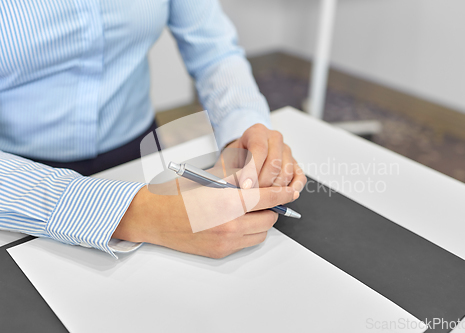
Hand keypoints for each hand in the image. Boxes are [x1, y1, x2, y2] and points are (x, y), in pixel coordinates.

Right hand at [114, 184, 298, 258]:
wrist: (152, 217)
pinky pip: (246, 242)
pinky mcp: (220, 252)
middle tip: (265, 198)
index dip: (283, 194)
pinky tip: (236, 221)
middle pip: (269, 218)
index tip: (291, 192)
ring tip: (249, 210)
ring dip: (261, 221)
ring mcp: (225, 241)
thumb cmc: (175, 195)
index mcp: (227, 201)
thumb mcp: (209, 179)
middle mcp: (230, 224)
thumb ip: (237, 181)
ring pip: (261, 233)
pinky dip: (248, 232)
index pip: (267, 197)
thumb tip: (260, 181)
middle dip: (270, 207)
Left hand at [225, 124, 306, 191]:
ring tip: (259, 198)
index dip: (252, 169)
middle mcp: (275, 139)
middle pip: (274, 163)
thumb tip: (235, 186)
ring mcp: (287, 151)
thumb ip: (231, 173)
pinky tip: (281, 198)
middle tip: (250, 196)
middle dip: (262, 184)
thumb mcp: (226, 163)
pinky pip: (299, 178)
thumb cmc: (234, 160)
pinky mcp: (295, 165)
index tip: (244, 186)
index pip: (259, 148)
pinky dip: (291, 190)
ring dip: (273, 190)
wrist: (241, 158)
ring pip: (286, 173)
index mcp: (257, 132)